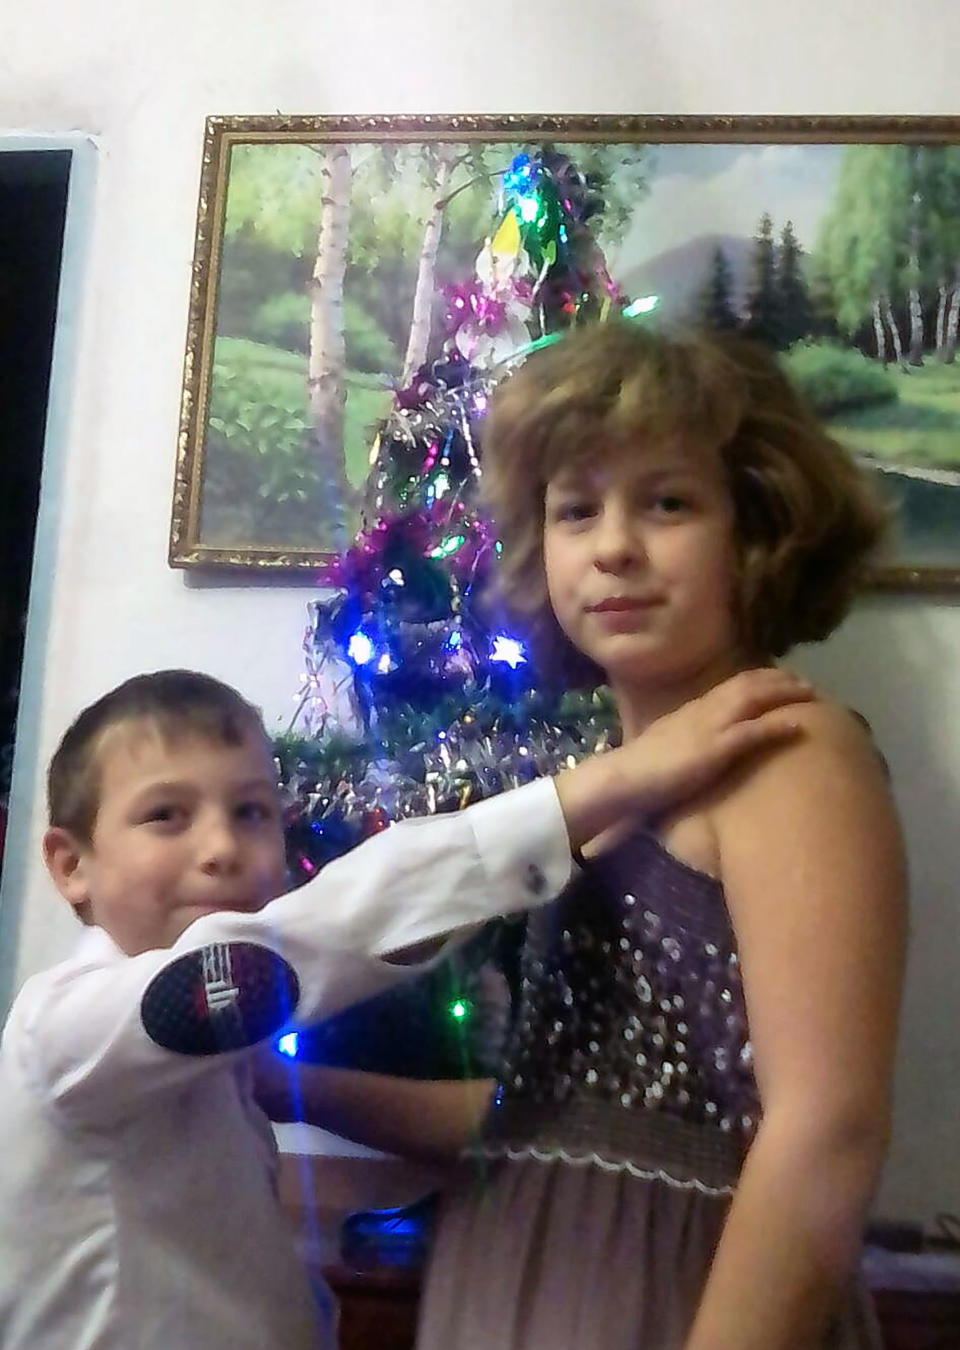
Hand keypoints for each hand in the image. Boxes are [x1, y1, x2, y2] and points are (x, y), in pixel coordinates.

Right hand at [620, 667, 815, 813]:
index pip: (733, 683)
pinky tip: (800, 725)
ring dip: (784, 694)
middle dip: (779, 680)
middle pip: (749, 684)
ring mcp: (712, 727)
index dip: (761, 678)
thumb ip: (688, 732)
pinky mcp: (716, 749)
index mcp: (694, 708)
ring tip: (809, 694)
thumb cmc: (643, 766)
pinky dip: (778, 725)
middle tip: (805, 683)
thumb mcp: (669, 739)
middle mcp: (706, 709)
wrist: (625, 777)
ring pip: (755, 700)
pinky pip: (753, 732)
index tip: (782, 678)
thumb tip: (699, 736)